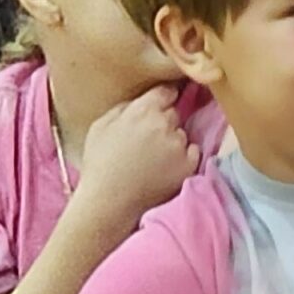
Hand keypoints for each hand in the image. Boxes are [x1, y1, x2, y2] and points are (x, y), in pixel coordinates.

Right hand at [76, 85, 199, 227]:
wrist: (109, 201)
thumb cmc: (100, 163)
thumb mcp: (101, 126)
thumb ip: (125, 108)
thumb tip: (142, 100)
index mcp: (143, 111)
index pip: (166, 92)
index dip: (162, 99)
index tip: (158, 107)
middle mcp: (165, 124)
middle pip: (174, 114)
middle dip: (164, 123)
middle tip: (148, 141)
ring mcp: (179, 144)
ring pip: (182, 134)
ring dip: (173, 142)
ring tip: (153, 160)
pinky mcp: (189, 164)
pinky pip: (193, 152)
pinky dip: (183, 158)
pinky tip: (165, 169)